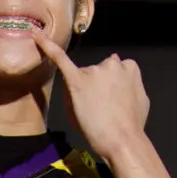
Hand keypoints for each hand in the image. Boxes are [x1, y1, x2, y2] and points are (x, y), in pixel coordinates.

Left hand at [33, 36, 148, 161]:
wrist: (122, 140)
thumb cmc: (131, 126)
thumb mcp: (140, 100)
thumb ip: (128, 85)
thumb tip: (119, 79)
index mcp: (129, 67)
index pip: (114, 69)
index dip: (110, 86)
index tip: (111, 100)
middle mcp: (111, 64)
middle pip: (97, 71)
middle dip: (97, 86)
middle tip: (100, 108)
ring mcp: (94, 71)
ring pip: (82, 76)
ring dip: (84, 90)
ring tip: (92, 112)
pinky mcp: (76, 80)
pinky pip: (60, 59)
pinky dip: (47, 46)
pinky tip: (37, 37)